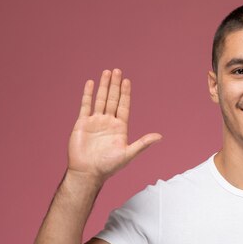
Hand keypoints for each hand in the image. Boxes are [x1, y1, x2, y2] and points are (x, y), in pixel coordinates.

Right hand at [67, 68, 161, 182]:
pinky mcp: (82, 123)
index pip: (124, 106)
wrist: (88, 172)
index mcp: (120, 128)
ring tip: (107, 72)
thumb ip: (143, 144)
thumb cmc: (108, 166)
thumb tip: (160, 137)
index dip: (126, 94)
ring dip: (104, 86)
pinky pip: (85, 105)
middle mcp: (108, 122)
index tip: (127, 81)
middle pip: (113, 99)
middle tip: (117, 70)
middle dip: (115, 85)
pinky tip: (90, 83)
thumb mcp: (128, 154)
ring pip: (100, 99)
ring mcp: (95, 122)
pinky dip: (88, 94)